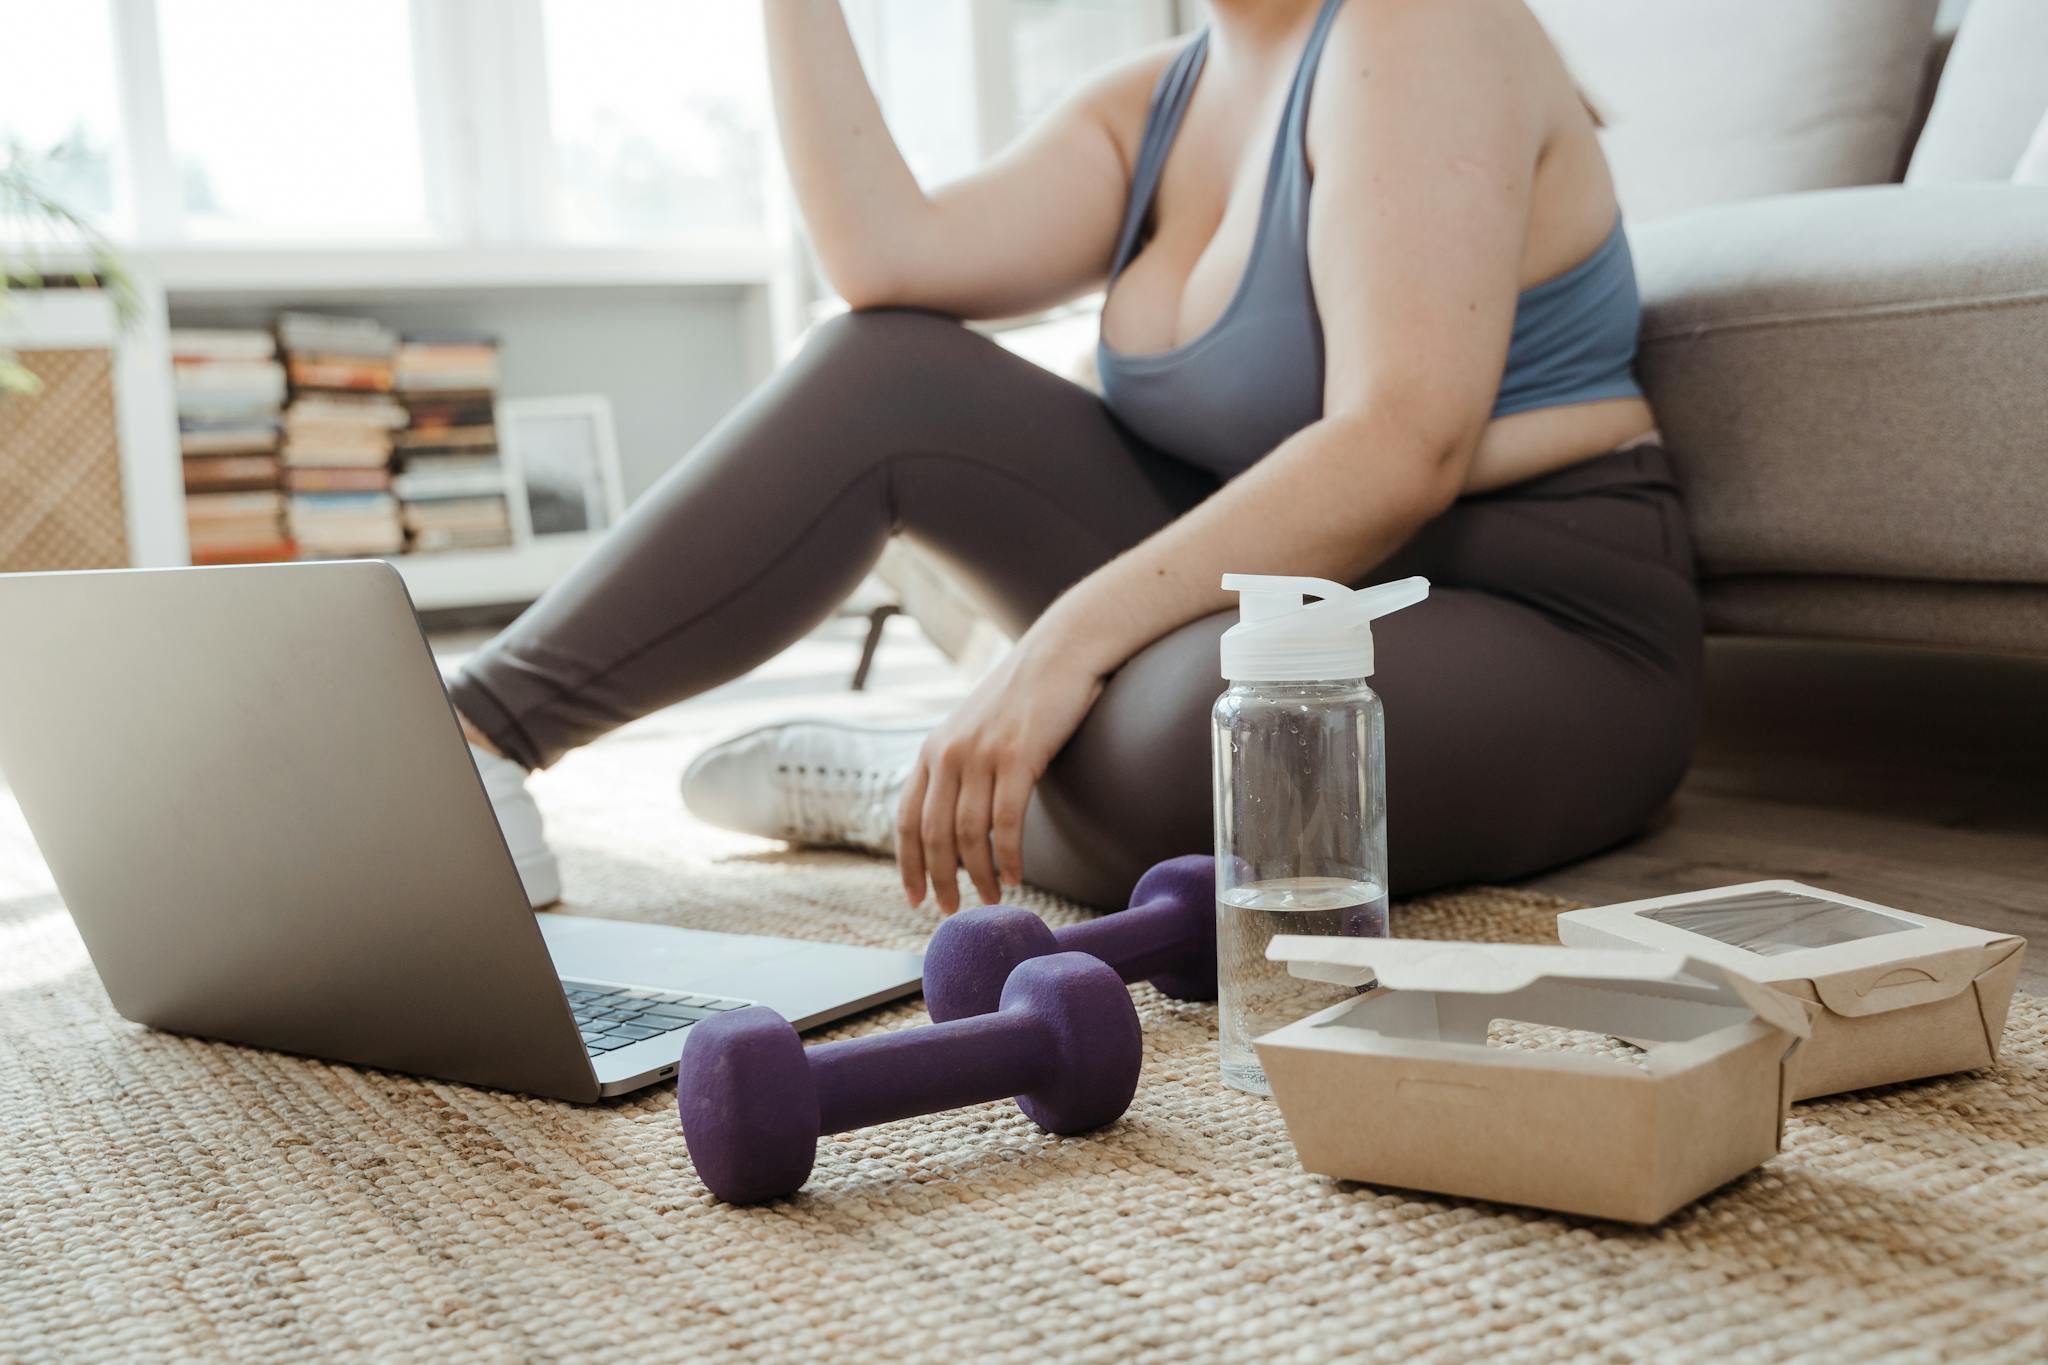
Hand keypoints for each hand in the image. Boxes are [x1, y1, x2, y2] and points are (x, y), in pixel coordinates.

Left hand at [897, 644, 1102, 913]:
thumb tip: (957, 820)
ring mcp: (981, 754)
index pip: (907, 819)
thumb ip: (959, 767)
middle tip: (951, 911)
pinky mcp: (1018, 756)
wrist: (1060, 651)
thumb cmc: (1024, 696)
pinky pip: (1007, 821)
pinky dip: (1009, 857)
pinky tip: (1016, 877)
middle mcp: (949, 753)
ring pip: (969, 834)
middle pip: (934, 835)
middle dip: (940, 880)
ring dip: (978, 875)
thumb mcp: (975, 728)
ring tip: (992, 899)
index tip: (914, 898)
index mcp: (933, 749)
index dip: (908, 864)